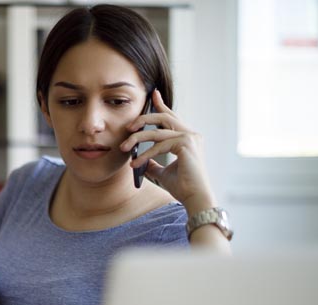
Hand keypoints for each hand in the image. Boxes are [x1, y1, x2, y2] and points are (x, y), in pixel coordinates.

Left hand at [122, 89, 215, 212]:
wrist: (194, 198)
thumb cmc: (182, 186)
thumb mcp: (163, 173)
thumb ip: (154, 164)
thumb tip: (141, 161)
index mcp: (187, 138)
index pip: (172, 117)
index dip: (161, 104)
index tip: (153, 94)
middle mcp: (191, 134)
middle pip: (163, 117)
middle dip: (143, 119)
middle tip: (128, 127)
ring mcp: (190, 138)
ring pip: (157, 131)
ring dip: (137, 139)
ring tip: (123, 148)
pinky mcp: (186, 145)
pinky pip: (159, 145)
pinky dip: (145, 154)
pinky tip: (135, 164)